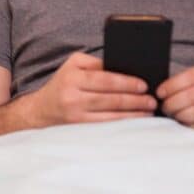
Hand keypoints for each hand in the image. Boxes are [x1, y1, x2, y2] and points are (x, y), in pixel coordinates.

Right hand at [28, 52, 155, 125]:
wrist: (41, 110)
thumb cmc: (63, 83)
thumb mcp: (73, 65)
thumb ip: (96, 64)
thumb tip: (123, 68)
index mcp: (73, 78)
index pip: (105, 80)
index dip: (126, 83)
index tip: (144, 85)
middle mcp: (73, 97)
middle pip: (111, 99)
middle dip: (135, 100)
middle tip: (152, 100)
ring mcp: (76, 116)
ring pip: (111, 116)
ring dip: (133, 114)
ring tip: (149, 110)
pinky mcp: (79, 129)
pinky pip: (106, 127)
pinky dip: (123, 124)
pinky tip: (135, 120)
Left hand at [157, 63, 193, 127]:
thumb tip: (165, 89)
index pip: (190, 76)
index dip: (171, 85)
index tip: (160, 93)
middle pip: (192, 95)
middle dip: (173, 103)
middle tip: (164, 107)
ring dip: (181, 116)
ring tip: (174, 116)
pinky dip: (193, 126)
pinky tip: (186, 124)